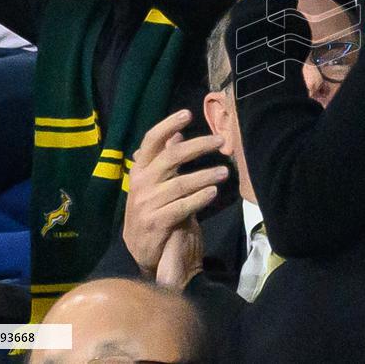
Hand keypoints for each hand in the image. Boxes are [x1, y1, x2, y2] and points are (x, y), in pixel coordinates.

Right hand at [123, 110, 227, 278]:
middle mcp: (141, 184)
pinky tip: (213, 191)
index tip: (188, 114)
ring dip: (206, 175)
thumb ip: (164, 160)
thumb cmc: (153, 210)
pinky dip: (199, 198)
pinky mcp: (156, 222)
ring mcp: (146, 204)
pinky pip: (182, 206)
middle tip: (220, 141)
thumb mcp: (154, 183)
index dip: (168, 125)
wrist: (141, 250)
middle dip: (198, 146)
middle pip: (171, 157)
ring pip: (180, 183)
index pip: (151, 141)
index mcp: (139, 170)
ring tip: (226, 171)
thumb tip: (177, 135)